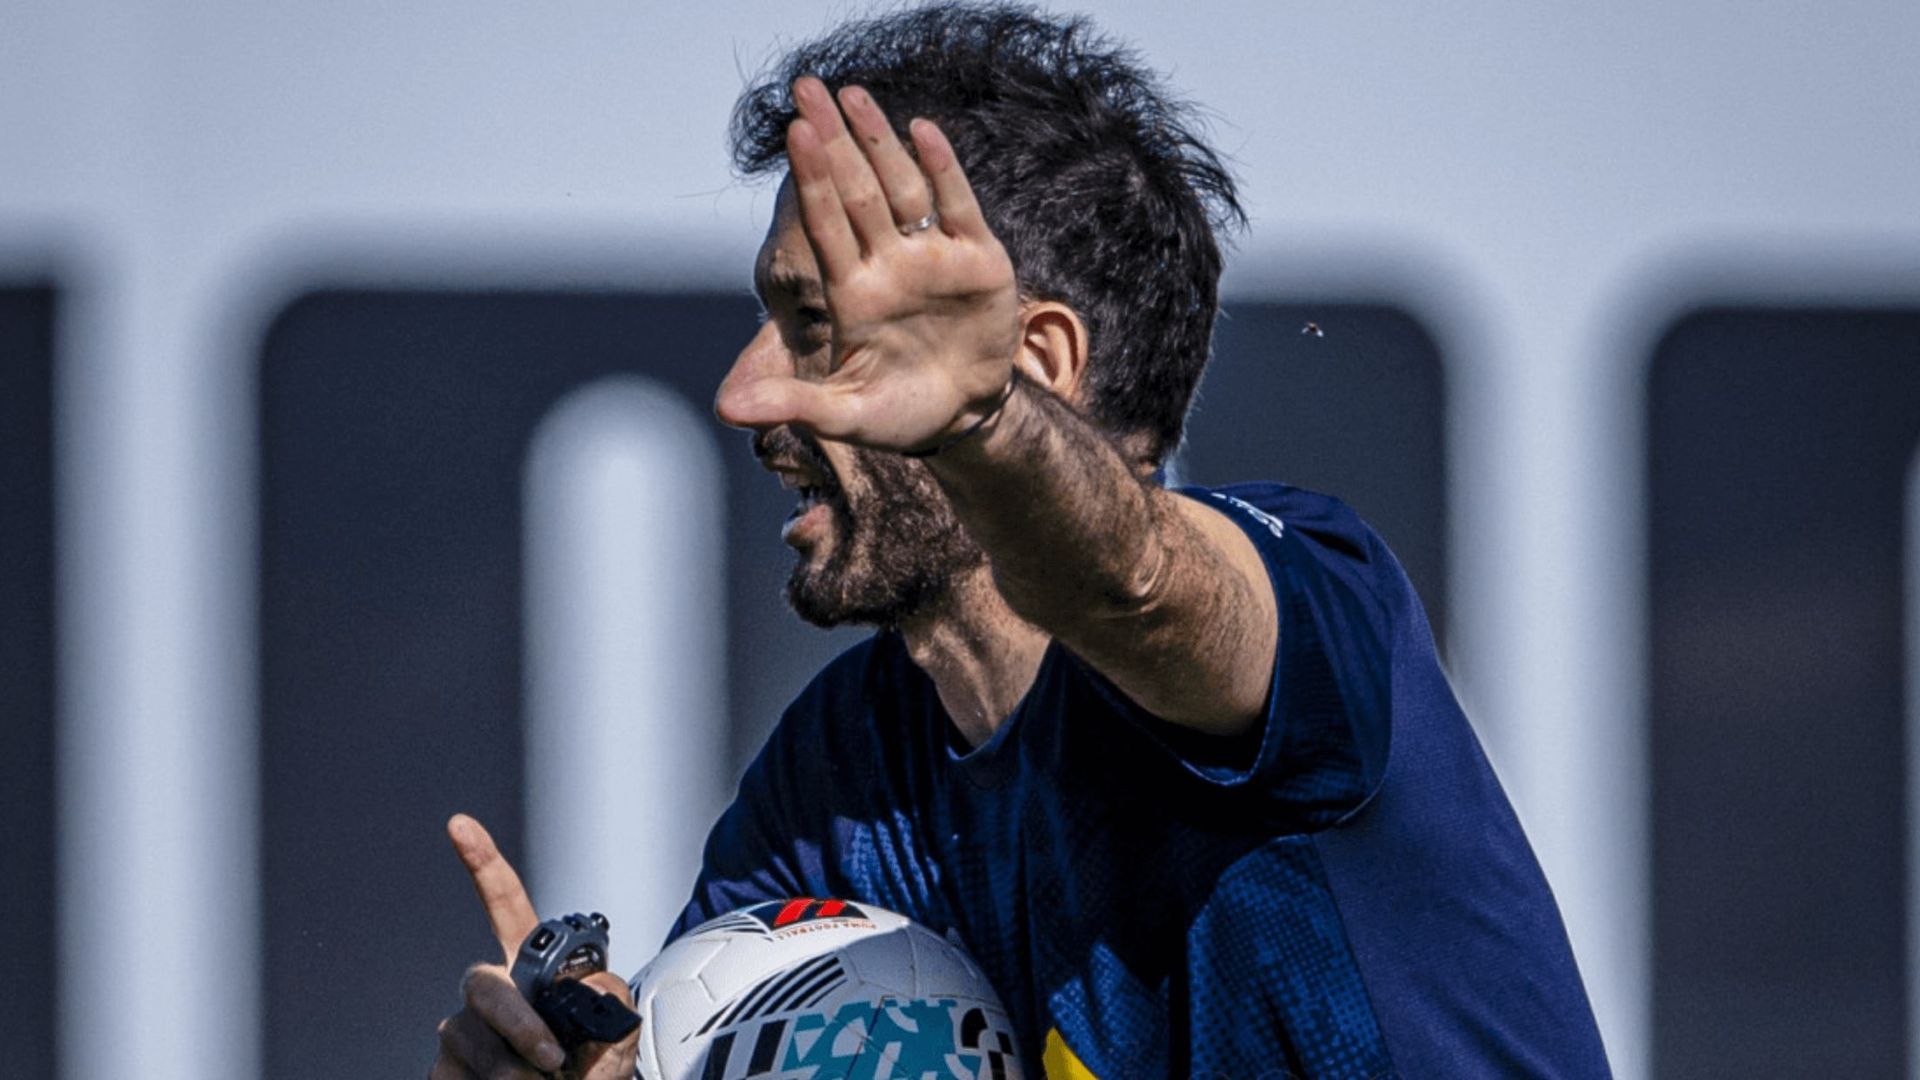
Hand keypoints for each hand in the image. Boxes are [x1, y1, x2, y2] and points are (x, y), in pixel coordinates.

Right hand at [429, 814, 637, 1079]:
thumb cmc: (592, 1071)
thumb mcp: (617, 1033)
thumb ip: (610, 997)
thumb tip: (587, 986)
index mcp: (531, 969)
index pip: (505, 906)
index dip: (483, 862)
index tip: (460, 824)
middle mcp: (492, 992)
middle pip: (483, 985)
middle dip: (519, 1023)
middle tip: (552, 1060)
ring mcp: (464, 1030)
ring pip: (471, 1037)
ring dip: (510, 1069)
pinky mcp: (445, 1068)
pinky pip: (454, 1072)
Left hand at [718, 76, 1020, 451]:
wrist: (963, 417)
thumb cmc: (899, 413)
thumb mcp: (844, 415)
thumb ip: (791, 404)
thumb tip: (724, 410)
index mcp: (853, 293)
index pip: (827, 225)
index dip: (812, 180)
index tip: (793, 133)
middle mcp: (888, 264)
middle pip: (856, 191)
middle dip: (833, 140)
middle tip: (806, 87)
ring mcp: (933, 257)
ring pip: (903, 187)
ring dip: (879, 140)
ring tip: (852, 94)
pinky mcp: (978, 260)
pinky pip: (958, 206)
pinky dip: (944, 169)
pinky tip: (923, 131)